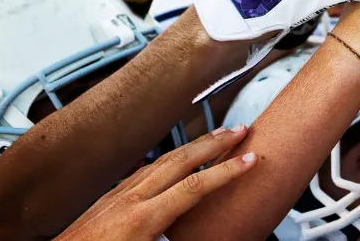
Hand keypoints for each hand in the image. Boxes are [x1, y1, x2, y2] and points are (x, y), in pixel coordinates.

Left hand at [55, 126, 256, 240]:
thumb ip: (170, 240)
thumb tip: (197, 234)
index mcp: (142, 218)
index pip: (195, 186)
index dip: (227, 171)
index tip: (250, 159)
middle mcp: (130, 198)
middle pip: (181, 159)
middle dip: (214, 142)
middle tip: (240, 129)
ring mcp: (118, 194)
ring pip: (163, 159)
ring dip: (193, 145)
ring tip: (215, 136)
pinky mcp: (109, 196)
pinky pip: (144, 168)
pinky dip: (168, 158)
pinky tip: (173, 159)